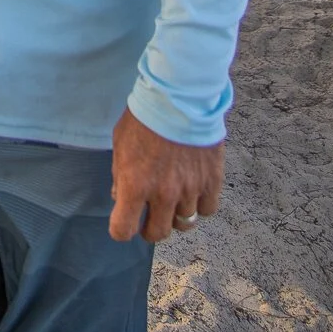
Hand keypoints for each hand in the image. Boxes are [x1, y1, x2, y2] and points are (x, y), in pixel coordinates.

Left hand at [110, 107, 223, 241]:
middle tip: (149, 215)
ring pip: (184, 224)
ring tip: (173, 199)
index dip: (121, 229)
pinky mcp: (212, 181)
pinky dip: (200, 205)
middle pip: (157, 234)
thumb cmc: (144, 116)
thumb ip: (120, 175)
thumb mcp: (120, 143)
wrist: (179, 96)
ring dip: (176, 215)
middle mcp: (163, 194)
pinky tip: (194, 190)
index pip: (123, 230)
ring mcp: (190, 190)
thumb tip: (121, 197)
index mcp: (135, 185)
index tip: (124, 221)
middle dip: (149, 228)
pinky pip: (207, 210)